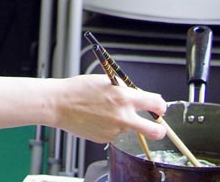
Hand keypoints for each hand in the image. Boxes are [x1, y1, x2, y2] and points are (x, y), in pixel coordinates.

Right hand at [50, 74, 167, 144]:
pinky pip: (115, 132)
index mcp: (124, 97)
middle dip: (160, 130)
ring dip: (124, 122)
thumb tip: (140, 96)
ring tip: (104, 111)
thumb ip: (126, 89)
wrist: (59, 104)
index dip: (160, 106)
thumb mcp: (106, 81)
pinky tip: (97, 118)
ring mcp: (114, 130)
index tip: (159, 107)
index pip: (156, 104)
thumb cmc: (79, 89)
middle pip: (154, 131)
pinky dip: (110, 126)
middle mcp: (122, 116)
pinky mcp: (105, 138)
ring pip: (129, 128)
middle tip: (158, 127)